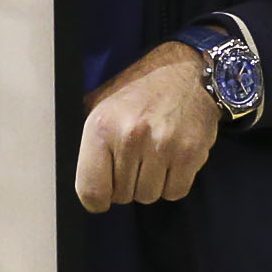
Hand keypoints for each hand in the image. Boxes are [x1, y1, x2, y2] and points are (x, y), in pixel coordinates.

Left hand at [76, 42, 221, 212]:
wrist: (184, 72)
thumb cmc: (138, 91)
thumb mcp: (99, 105)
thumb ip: (86, 142)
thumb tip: (80, 180)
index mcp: (101, 127)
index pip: (91, 191)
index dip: (96, 199)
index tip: (103, 193)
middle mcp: (130, 137)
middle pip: (123, 196)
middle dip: (126, 185)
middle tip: (133, 161)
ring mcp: (163, 146)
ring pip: (149, 196)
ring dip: (150, 184)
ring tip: (152, 157)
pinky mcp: (191, 153)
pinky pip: (175, 192)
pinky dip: (172, 183)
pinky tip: (170, 160)